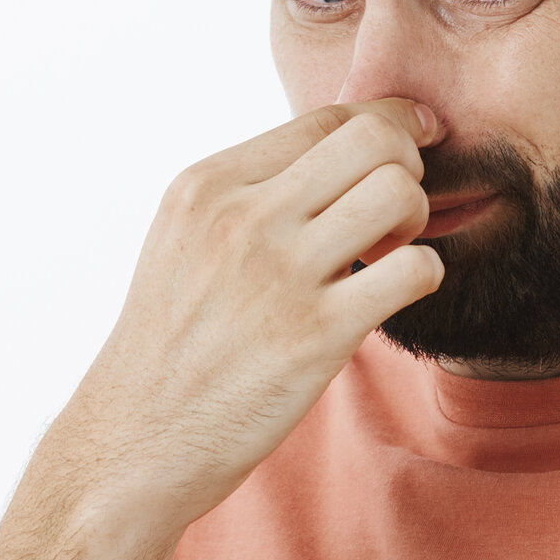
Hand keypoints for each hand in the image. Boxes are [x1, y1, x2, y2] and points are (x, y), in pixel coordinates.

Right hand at [52, 97, 445, 536]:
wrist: (134, 440)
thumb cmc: (172, 344)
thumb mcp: (183, 241)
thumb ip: (247, 195)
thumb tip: (334, 154)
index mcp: (207, 186)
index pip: (323, 119)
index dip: (384, 124)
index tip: (409, 147)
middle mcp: (241, 218)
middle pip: (372, 139)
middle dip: (406, 166)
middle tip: (392, 213)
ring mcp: (279, 275)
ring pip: (398, 192)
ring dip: (417, 219)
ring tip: (390, 254)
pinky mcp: (315, 336)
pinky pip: (415, 270)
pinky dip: (424, 276)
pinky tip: (393, 296)